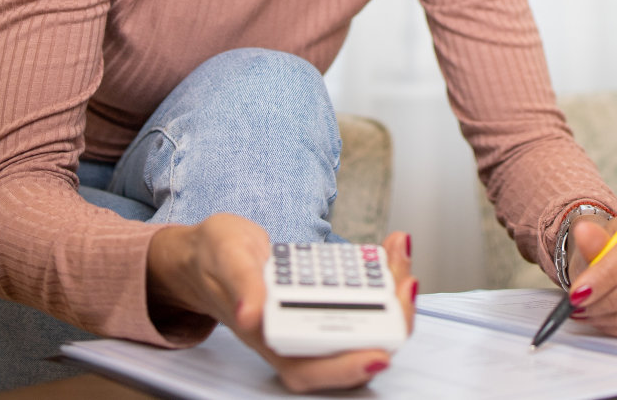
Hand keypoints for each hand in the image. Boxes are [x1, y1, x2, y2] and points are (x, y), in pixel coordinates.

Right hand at [146, 216, 417, 391]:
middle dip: (389, 323)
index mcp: (268, 338)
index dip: (348, 368)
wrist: (210, 253)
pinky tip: (392, 247)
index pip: (311, 369)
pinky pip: (363, 297)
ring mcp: (314, 319)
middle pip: (351, 349)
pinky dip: (383, 275)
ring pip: (365, 324)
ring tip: (401, 255)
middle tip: (406, 285)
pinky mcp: (326, 299)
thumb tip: (252, 316)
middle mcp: (296, 337)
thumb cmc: (216, 260)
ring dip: (393, 296)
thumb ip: (241, 286)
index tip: (379, 354)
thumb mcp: (226, 259)